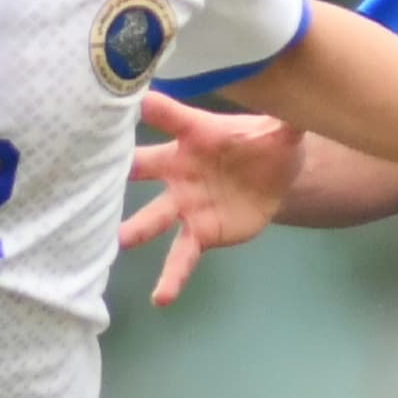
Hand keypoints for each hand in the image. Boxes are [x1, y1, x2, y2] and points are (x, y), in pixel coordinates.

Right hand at [120, 90, 304, 306]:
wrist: (275, 178)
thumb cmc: (265, 143)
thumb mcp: (281, 128)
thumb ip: (288, 118)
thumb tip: (310, 99)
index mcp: (195, 135)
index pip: (169, 117)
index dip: (151, 109)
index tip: (127, 102)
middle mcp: (178, 168)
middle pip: (142, 167)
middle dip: (118, 170)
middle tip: (87, 174)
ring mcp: (183, 203)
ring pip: (153, 217)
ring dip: (135, 229)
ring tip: (118, 243)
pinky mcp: (198, 233)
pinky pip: (181, 256)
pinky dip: (172, 277)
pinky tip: (161, 299)